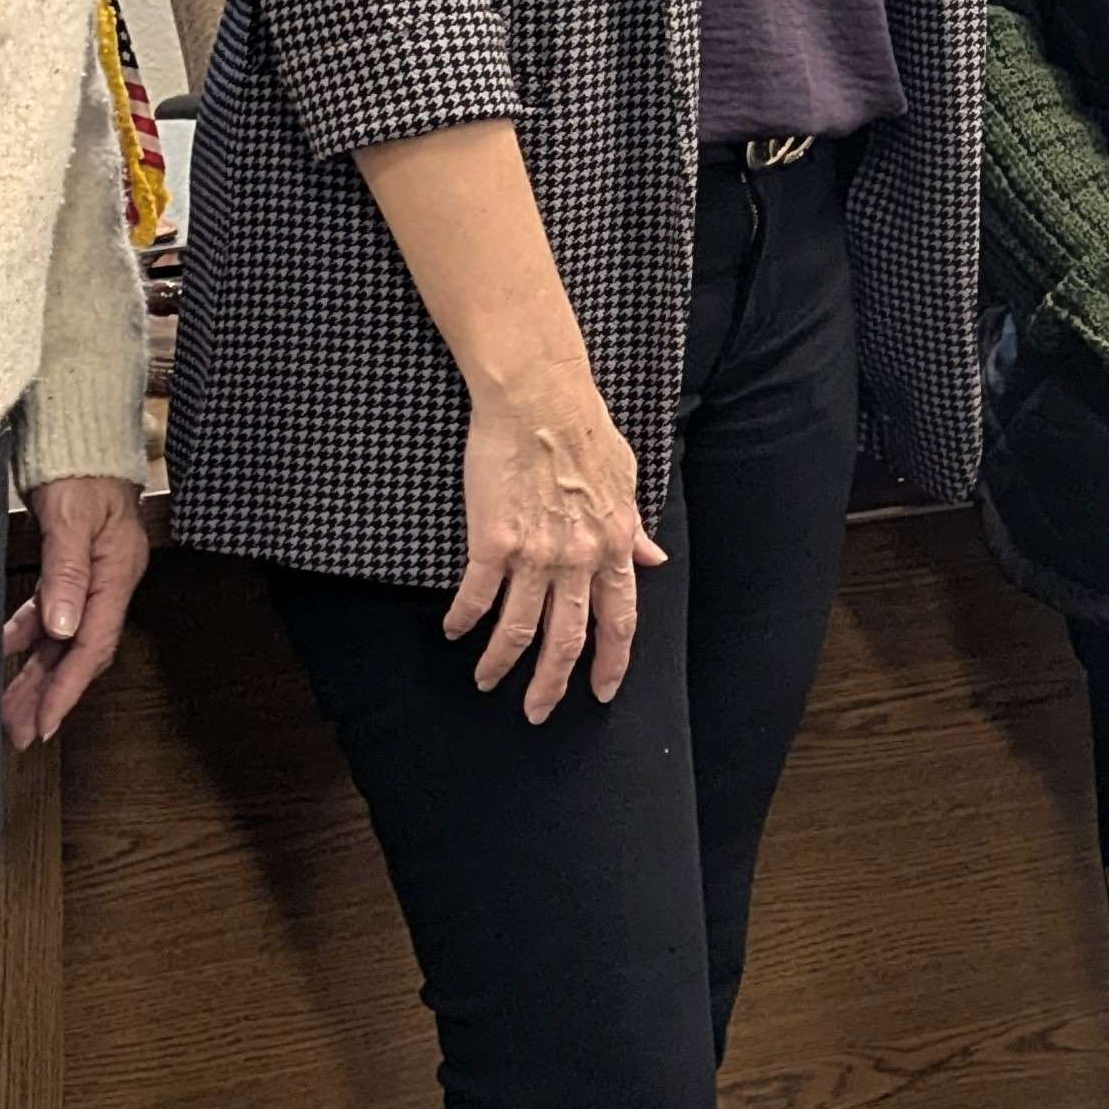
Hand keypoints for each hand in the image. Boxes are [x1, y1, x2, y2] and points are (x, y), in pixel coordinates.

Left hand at [2, 472, 154, 746]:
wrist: (82, 427)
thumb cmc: (80, 463)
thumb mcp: (71, 515)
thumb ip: (66, 571)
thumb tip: (62, 629)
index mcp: (116, 573)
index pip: (92, 645)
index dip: (67, 689)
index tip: (43, 724)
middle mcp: (107, 581)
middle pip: (78, 651)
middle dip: (48, 694)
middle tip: (18, 733)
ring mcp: (90, 576)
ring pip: (62, 638)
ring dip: (36, 673)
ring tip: (8, 709)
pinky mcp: (71, 566)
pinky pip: (51, 614)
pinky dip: (28, 636)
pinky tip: (5, 651)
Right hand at [446, 376, 662, 721]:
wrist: (538, 396)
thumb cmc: (584, 427)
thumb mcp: (626, 479)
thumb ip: (635, 528)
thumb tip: (654, 559)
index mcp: (613, 545)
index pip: (619, 620)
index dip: (610, 662)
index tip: (601, 691)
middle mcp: (578, 558)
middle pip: (567, 639)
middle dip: (552, 684)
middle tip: (537, 712)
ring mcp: (535, 553)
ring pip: (519, 629)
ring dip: (502, 664)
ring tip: (487, 682)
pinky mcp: (492, 540)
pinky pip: (478, 595)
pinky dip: (465, 620)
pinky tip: (453, 632)